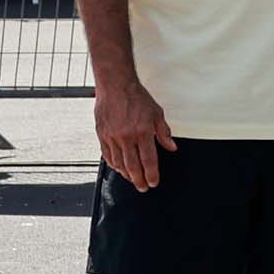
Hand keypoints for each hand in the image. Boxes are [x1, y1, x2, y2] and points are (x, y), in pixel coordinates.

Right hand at [94, 76, 173, 192]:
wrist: (115, 86)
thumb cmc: (137, 97)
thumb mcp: (157, 113)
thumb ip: (163, 132)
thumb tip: (171, 147)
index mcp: (142, 132)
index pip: (149, 160)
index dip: (152, 174)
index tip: (154, 182)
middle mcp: (126, 137)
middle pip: (133, 166)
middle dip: (139, 180)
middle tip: (143, 188)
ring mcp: (112, 137)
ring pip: (119, 163)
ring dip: (126, 174)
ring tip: (132, 180)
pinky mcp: (102, 134)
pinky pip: (107, 155)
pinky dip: (113, 164)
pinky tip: (119, 168)